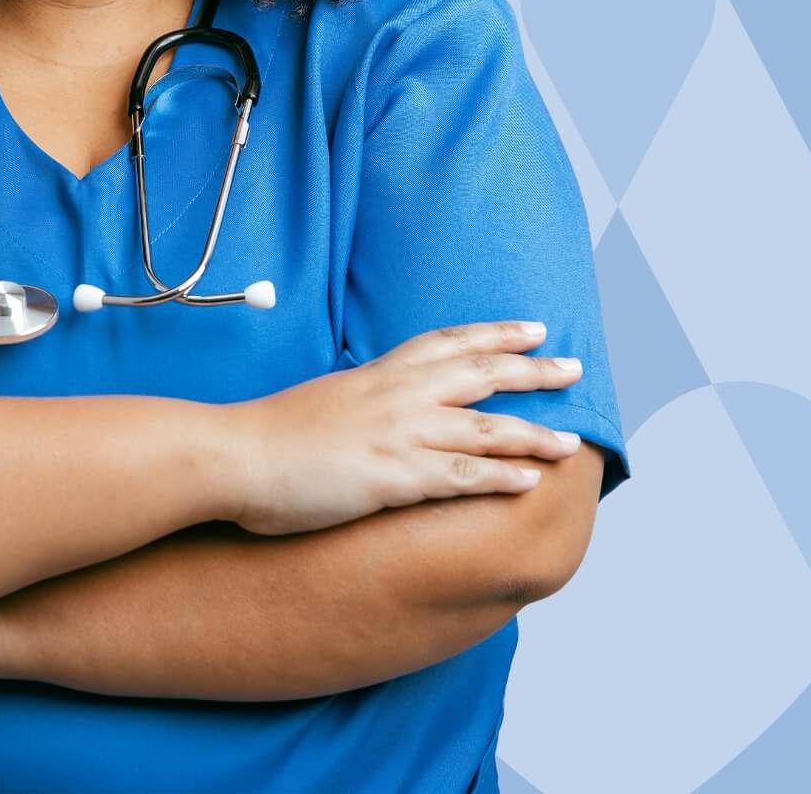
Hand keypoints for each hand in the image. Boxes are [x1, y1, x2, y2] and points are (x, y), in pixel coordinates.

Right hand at [227, 321, 583, 535]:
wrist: (236, 454)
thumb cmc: (271, 432)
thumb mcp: (328, 396)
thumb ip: (363, 395)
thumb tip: (380, 401)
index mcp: (380, 372)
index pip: (450, 341)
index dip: (496, 332)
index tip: (533, 327)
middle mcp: (397, 394)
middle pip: (481, 372)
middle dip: (533, 370)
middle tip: (574, 366)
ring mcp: (397, 433)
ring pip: (483, 426)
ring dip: (532, 433)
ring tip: (571, 443)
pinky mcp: (392, 476)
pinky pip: (459, 474)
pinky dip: (499, 476)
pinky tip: (530, 482)